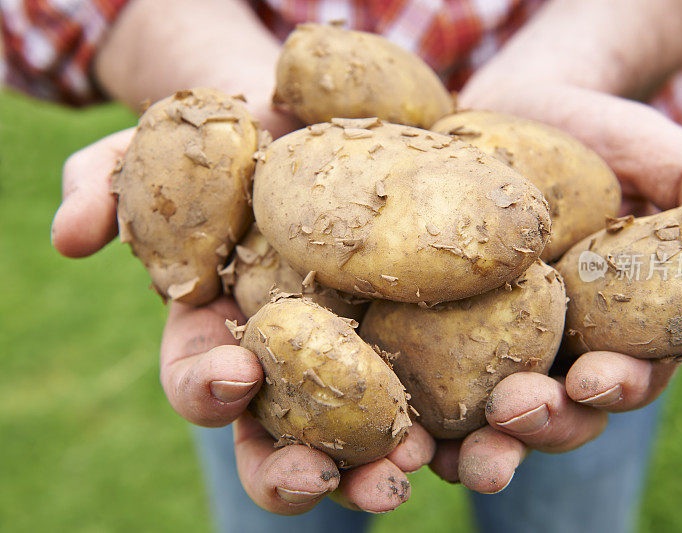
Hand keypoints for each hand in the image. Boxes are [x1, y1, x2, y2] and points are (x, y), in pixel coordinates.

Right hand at [52, 128, 435, 513]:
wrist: (315, 123)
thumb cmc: (233, 143)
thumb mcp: (165, 151)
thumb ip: (108, 185)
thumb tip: (69, 235)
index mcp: (223, 336)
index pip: (202, 382)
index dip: (207, 389)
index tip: (232, 374)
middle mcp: (288, 368)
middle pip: (282, 440)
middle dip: (294, 469)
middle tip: (319, 477)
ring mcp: (357, 365)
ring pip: (362, 442)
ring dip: (377, 470)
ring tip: (402, 476)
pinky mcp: (421, 345)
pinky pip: (439, 398)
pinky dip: (454, 425)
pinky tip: (476, 432)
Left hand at [430, 81, 681, 492]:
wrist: (517, 107)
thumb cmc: (600, 131)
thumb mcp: (663, 151)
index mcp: (623, 323)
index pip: (633, 371)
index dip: (620, 384)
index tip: (596, 377)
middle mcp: (564, 347)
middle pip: (563, 409)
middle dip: (544, 423)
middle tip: (515, 415)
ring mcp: (502, 344)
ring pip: (497, 416)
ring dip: (482, 446)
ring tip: (458, 458)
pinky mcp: (444, 331)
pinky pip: (432, 384)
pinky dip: (422, 419)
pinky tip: (403, 434)